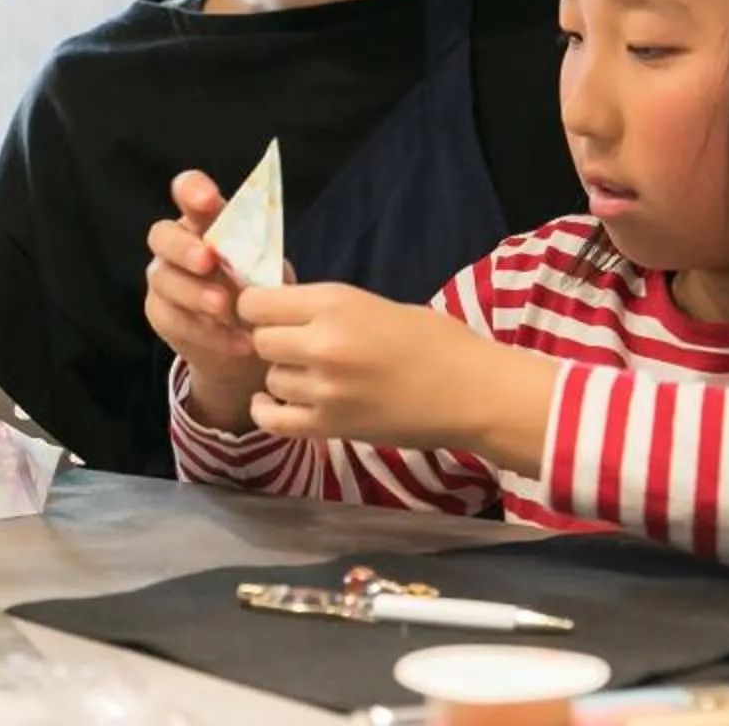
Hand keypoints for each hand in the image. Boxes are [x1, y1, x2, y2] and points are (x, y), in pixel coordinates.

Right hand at [145, 170, 274, 430]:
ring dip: (195, 293)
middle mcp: (177, 243)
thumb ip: (259, 257)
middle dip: (184, 247)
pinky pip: (175, 320)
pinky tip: (239, 342)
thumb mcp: (267, 268)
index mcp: (205, 219)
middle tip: (208, 261)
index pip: (187, 189)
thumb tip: (256, 258)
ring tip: (226, 308)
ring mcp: (164, 278)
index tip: (208, 201)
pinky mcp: (160, 313)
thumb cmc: (258, 287)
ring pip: (165, 280)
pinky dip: (209, 333)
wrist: (248, 340)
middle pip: (162, 235)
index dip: (192, 190)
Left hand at [242, 280, 558, 467]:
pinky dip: (268, 411)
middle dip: (271, 341)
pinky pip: (274, 420)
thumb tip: (282, 310)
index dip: (256, 307)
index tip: (269, 313)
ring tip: (311, 376)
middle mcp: (322, 343)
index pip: (256, 301)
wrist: (472, 392)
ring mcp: (324, 389)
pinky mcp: (331, 426)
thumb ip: (327, 309)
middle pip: (259, 340)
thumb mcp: (376, 305)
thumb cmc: (436, 341)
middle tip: (294, 346)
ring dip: (283, 377)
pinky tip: (274, 403)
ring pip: (271, 378)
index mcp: (335, 302)